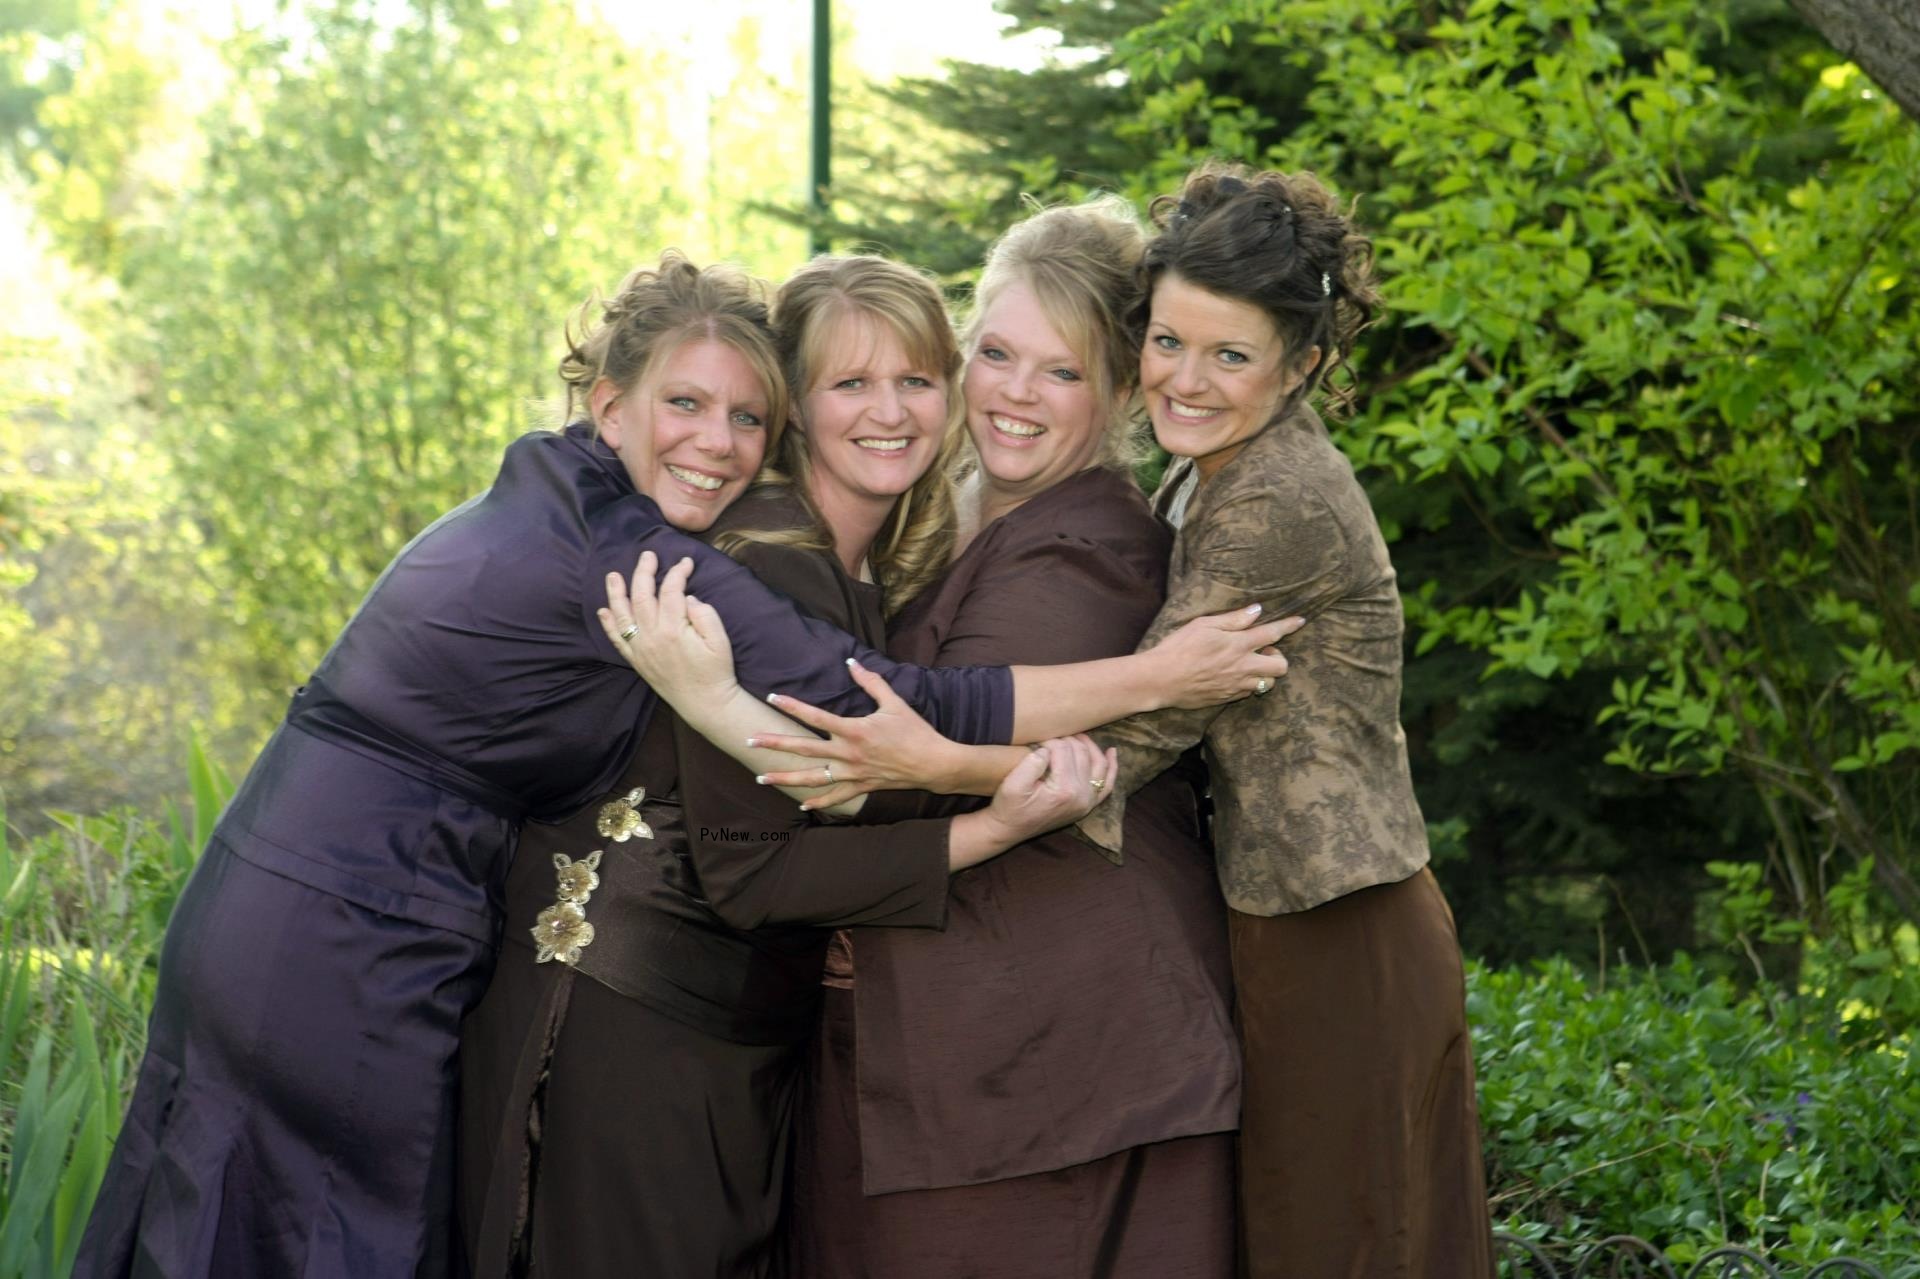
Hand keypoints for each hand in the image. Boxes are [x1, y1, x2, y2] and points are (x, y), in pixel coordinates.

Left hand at [597, 551, 738, 699]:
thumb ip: (705, 614)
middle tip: (648, 555)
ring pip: (623, 614)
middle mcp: (652, 636)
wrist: (705, 703)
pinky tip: (604, 611)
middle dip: (643, 572)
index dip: (677, 572)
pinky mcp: (637, 661)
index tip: (686, 562)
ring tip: (612, 575)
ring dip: (616, 593)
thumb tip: (688, 598)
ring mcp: (641, 649)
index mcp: (673, 629)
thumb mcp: (720, 640)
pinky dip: (609, 625)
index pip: (671, 590)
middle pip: (641, 595)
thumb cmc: (716, 671)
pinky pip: (617, 640)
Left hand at [749, 658, 951, 810]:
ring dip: (785, 778)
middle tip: (750, 740)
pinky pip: (836, 797)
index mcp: (854, 730)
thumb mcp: (894, 702)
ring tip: (761, 778)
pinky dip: (819, 801)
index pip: (816, 716)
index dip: (793, 706)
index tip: (772, 698)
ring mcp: (853, 773)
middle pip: (804, 749)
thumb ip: (871, 682)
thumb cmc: (915, 731)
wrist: (934, 764)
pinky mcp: (862, 786)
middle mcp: (848, 754)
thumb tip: (852, 662)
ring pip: (812, 778)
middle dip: (774, 744)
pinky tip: (803, 805)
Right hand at [981, 736, 1117, 846]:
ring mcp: (1088, 801)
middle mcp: (1082, 796)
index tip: (1035, 742)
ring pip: (1098, 764)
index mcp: (1064, 790)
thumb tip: (1048, 749)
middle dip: (1066, 740)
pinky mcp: (1088, 805)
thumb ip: (1032, 762)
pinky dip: (1112, 767)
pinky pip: (1107, 784)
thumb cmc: (1009, 807)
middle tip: (1050, 738)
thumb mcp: (1013, 784)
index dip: (1049, 741)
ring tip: (1076, 735)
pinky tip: (1112, 751)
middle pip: (1081, 754)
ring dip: (1089, 746)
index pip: (1063, 751)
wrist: (1009, 830)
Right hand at [1150, 605, 1302, 708]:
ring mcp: (1236, 686)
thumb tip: (1256, 611)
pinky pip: (1248, 693)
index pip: (1272, 633)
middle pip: (1281, 666)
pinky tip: (1234, 676)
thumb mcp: (1203, 625)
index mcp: (1238, 645)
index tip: (1300, 621)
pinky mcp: (1227, 699)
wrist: (1160, 680)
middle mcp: (1243, 667)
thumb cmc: (1178, 648)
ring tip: (1248, 665)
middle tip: (1262, 651)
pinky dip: (1248, 684)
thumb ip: (1233, 619)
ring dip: (1264, 673)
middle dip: (1278, 657)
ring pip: (1268, 684)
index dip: (1289, 625)